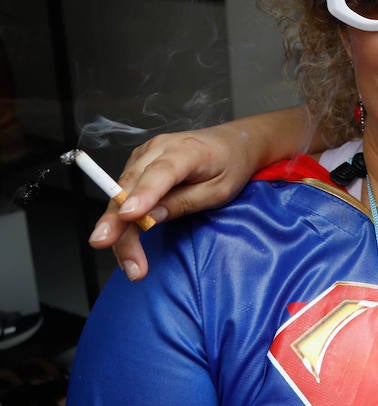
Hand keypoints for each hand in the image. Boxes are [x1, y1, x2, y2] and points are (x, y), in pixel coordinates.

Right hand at [87, 124, 261, 279]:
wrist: (232, 142)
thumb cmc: (230, 166)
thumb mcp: (219, 190)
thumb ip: (185, 202)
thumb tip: (149, 218)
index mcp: (187, 151)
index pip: (161, 172)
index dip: (144, 194)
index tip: (129, 216)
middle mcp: (159, 148)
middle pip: (130, 186)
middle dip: (118, 224)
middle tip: (117, 253)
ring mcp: (144, 154)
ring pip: (119, 193)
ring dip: (118, 230)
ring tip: (130, 263)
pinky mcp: (137, 164)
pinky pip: (122, 193)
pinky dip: (120, 220)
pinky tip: (124, 244)